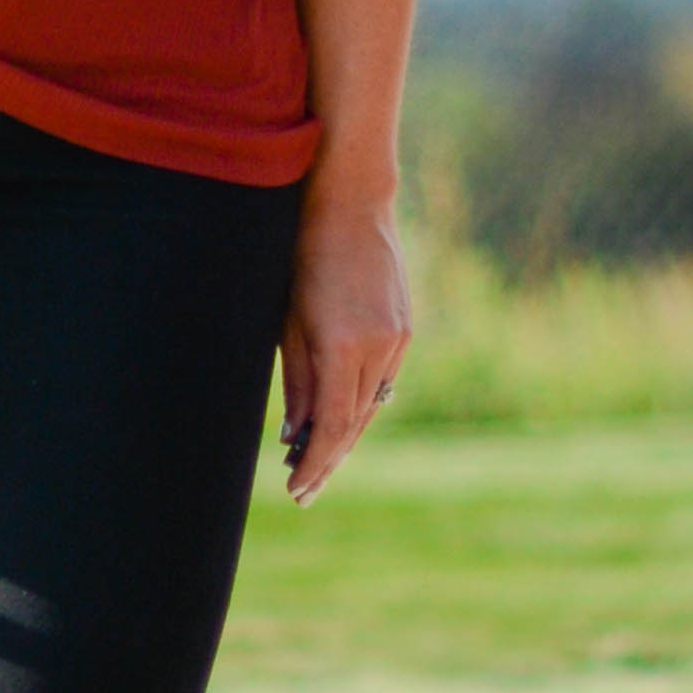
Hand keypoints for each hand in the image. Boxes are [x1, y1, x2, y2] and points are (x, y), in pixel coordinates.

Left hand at [278, 189, 409, 503]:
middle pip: (355, 423)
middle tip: (302, 491)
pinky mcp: (404, 328)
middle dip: (328, 460)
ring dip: (344, 436)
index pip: (333, 426)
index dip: (315, 464)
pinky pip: (381, 380)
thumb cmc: (303, 252)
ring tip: (315, 463)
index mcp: (344, 345)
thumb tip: (296, 437)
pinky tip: (340, 420)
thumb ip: (297, 381)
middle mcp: (380, 347)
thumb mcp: (288, 319)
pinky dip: (359, 404)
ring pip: (370, 405)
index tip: (295, 490)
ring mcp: (398, 338)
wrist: (352, 201)